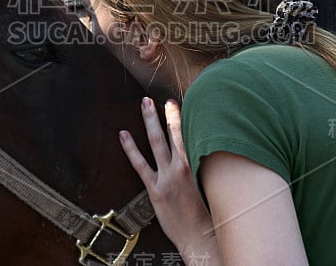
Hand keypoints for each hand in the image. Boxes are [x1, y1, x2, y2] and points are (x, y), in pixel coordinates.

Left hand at [119, 98, 219, 261]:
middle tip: (160, 99)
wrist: (201, 237)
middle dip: (167, 114)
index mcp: (198, 165)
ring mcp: (167, 177)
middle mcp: (182, 167)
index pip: (189, 134)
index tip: (176, 102)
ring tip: (144, 105)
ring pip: (157, 142)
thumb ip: (204, 165)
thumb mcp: (211, 185)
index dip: (181, 117)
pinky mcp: (155, 189)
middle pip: (173, 133)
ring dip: (150, 121)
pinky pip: (140, 164)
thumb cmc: (210, 214)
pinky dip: (131, 149)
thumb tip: (201, 148)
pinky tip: (123, 136)